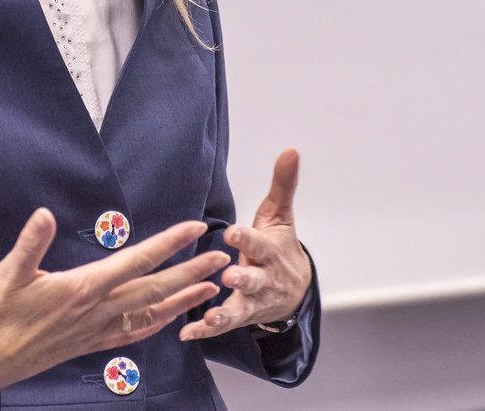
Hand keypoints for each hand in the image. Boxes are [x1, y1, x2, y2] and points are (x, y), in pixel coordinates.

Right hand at [0, 209, 228, 399]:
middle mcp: (96, 311)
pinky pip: (132, 334)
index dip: (168, 243)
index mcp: (82, 288)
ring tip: (212, 289)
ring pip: (149, 313)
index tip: (194, 228)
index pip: (136, 261)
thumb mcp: (6, 274)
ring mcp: (95, 331)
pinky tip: (169, 318)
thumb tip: (43, 214)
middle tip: (222, 257)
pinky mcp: (88, 344)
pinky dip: (155, 324)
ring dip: (182, 299)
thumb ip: (30, 244)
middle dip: (191, 271)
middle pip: (154, 288)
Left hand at [178, 148, 310, 341]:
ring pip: (239, 308)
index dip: (246, 239)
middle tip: (230, 276)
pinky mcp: (240, 317)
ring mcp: (252, 301)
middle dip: (242, 279)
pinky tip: (187, 333)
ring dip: (224, 313)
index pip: (259, 243)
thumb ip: (282, 184)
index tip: (232, 232)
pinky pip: (222, 325)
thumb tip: (291, 150)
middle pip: (252, 280)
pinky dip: (205, 331)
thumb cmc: (280, 247)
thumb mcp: (280, 215)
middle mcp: (263, 278)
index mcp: (269, 251)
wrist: (296, 291)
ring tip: (210, 317)